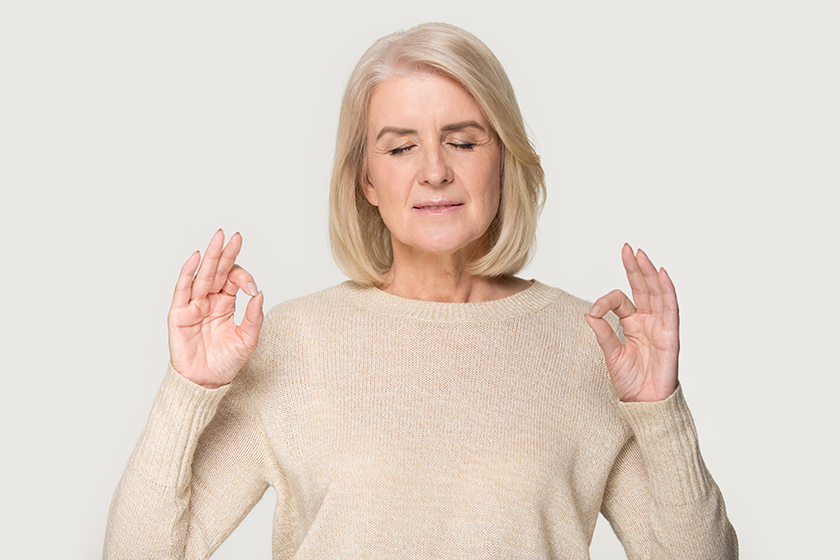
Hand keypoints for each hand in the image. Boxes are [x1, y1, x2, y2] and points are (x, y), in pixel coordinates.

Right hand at [167, 230, 263, 388]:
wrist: (206, 382)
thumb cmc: (225, 362)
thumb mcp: (248, 340)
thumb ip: (254, 317)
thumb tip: (259, 293)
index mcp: (225, 303)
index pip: (233, 280)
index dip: (244, 279)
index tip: (252, 289)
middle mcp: (209, 300)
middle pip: (218, 271)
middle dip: (226, 253)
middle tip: (235, 236)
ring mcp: (193, 306)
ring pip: (202, 275)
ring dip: (210, 256)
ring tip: (218, 238)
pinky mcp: (179, 315)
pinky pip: (182, 290)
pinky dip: (188, 273)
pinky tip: (196, 258)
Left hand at [585, 244, 678, 402]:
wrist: (644, 404)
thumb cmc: (630, 382)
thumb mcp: (611, 354)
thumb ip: (603, 333)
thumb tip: (589, 314)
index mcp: (633, 324)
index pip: (621, 300)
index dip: (606, 300)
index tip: (595, 310)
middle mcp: (648, 321)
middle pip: (642, 288)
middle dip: (635, 268)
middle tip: (627, 248)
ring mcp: (661, 327)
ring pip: (656, 293)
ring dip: (649, 273)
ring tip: (641, 255)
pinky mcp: (671, 336)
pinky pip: (671, 309)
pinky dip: (667, 291)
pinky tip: (661, 274)